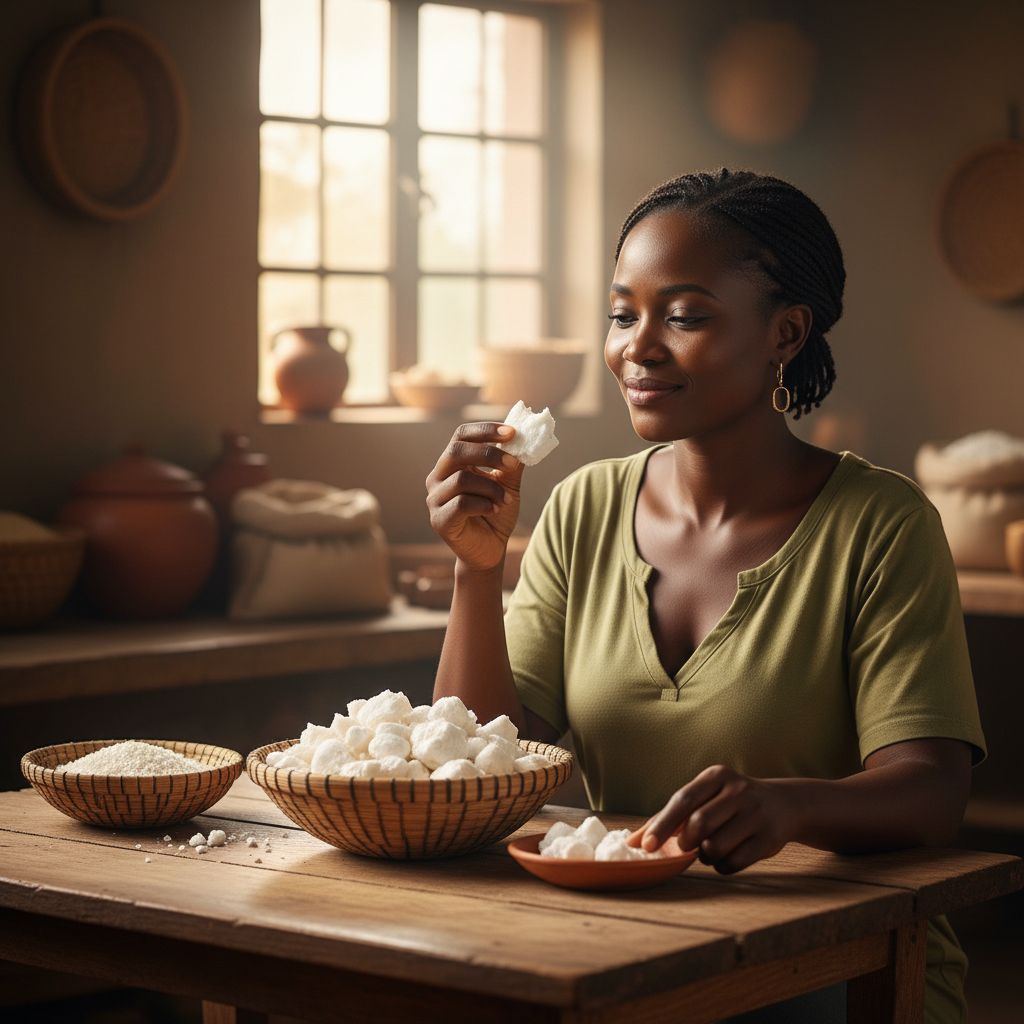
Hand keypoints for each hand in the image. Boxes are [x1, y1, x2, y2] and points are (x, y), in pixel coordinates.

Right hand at [425, 422, 524, 572]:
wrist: (491, 549)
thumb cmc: (496, 512)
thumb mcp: (508, 484)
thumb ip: (511, 464)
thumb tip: (522, 440)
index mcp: (452, 463)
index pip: (461, 435)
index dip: (485, 430)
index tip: (512, 432)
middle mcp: (438, 477)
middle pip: (456, 451)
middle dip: (488, 453)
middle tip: (512, 463)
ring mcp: (435, 499)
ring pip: (461, 478)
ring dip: (491, 487)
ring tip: (506, 499)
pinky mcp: (439, 520)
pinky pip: (461, 504)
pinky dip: (483, 504)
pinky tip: (495, 509)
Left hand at [629, 765, 800, 874]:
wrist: (783, 804)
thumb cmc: (730, 802)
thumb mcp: (706, 796)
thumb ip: (672, 815)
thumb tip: (635, 840)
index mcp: (717, 776)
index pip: (683, 799)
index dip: (662, 824)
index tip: (645, 846)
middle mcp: (738, 791)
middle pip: (699, 824)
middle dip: (686, 841)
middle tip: (686, 846)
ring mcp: (756, 814)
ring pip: (715, 846)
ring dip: (705, 855)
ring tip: (710, 848)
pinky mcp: (769, 839)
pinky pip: (734, 862)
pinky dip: (723, 865)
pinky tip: (727, 855)